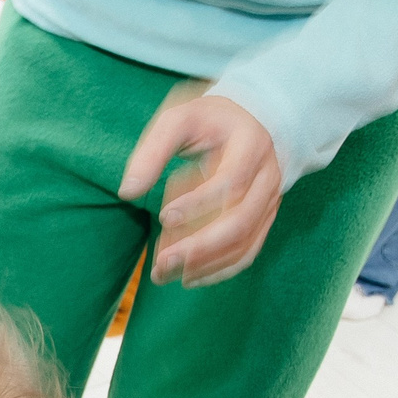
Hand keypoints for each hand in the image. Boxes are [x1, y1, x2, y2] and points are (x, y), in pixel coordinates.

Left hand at [121, 93, 282, 286]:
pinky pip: (249, 251)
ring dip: (206, 264)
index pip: (231, 181)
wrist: (252, 120)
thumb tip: (127, 191)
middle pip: (241, 220)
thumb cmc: (209, 121)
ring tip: (166, 274)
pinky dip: (221, 269)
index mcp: (250, 145)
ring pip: (246, 242)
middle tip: (161, 264)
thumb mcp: (179, 119)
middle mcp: (268, 176)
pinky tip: (190, 278)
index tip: (164, 217)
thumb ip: (153, 150)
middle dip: (200, 247)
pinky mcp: (264, 218)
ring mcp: (270, 200)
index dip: (199, 203)